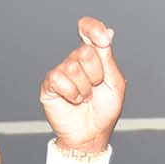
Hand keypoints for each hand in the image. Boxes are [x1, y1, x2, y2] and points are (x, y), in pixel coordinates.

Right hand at [38, 17, 126, 155]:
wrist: (91, 134)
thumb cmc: (104, 111)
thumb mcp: (115, 83)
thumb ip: (108, 58)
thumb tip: (109, 32)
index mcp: (93, 57)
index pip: (89, 31)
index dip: (93, 28)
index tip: (102, 39)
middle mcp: (75, 61)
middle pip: (85, 52)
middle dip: (96, 74)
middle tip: (95, 88)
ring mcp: (62, 72)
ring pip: (73, 67)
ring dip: (84, 88)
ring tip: (84, 99)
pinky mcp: (49, 85)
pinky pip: (59, 79)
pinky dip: (71, 93)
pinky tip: (73, 101)